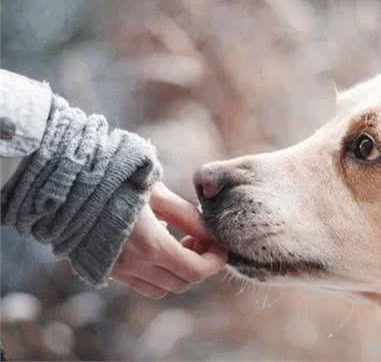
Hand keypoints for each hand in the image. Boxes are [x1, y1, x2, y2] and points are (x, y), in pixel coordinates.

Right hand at [112, 182, 226, 298]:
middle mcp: (135, 265)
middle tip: (199, 240)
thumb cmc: (118, 183)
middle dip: (200, 264)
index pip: (196, 271)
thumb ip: (188, 217)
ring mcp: (119, 271)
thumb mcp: (158, 194)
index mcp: (151, 245)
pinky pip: (142, 285)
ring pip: (163, 289)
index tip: (219, 246)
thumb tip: (212, 234)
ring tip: (179, 243)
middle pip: (183, 283)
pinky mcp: (107, 271)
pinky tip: (157, 248)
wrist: (69, 187)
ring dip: (179, 272)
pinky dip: (159, 275)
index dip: (215, 262)